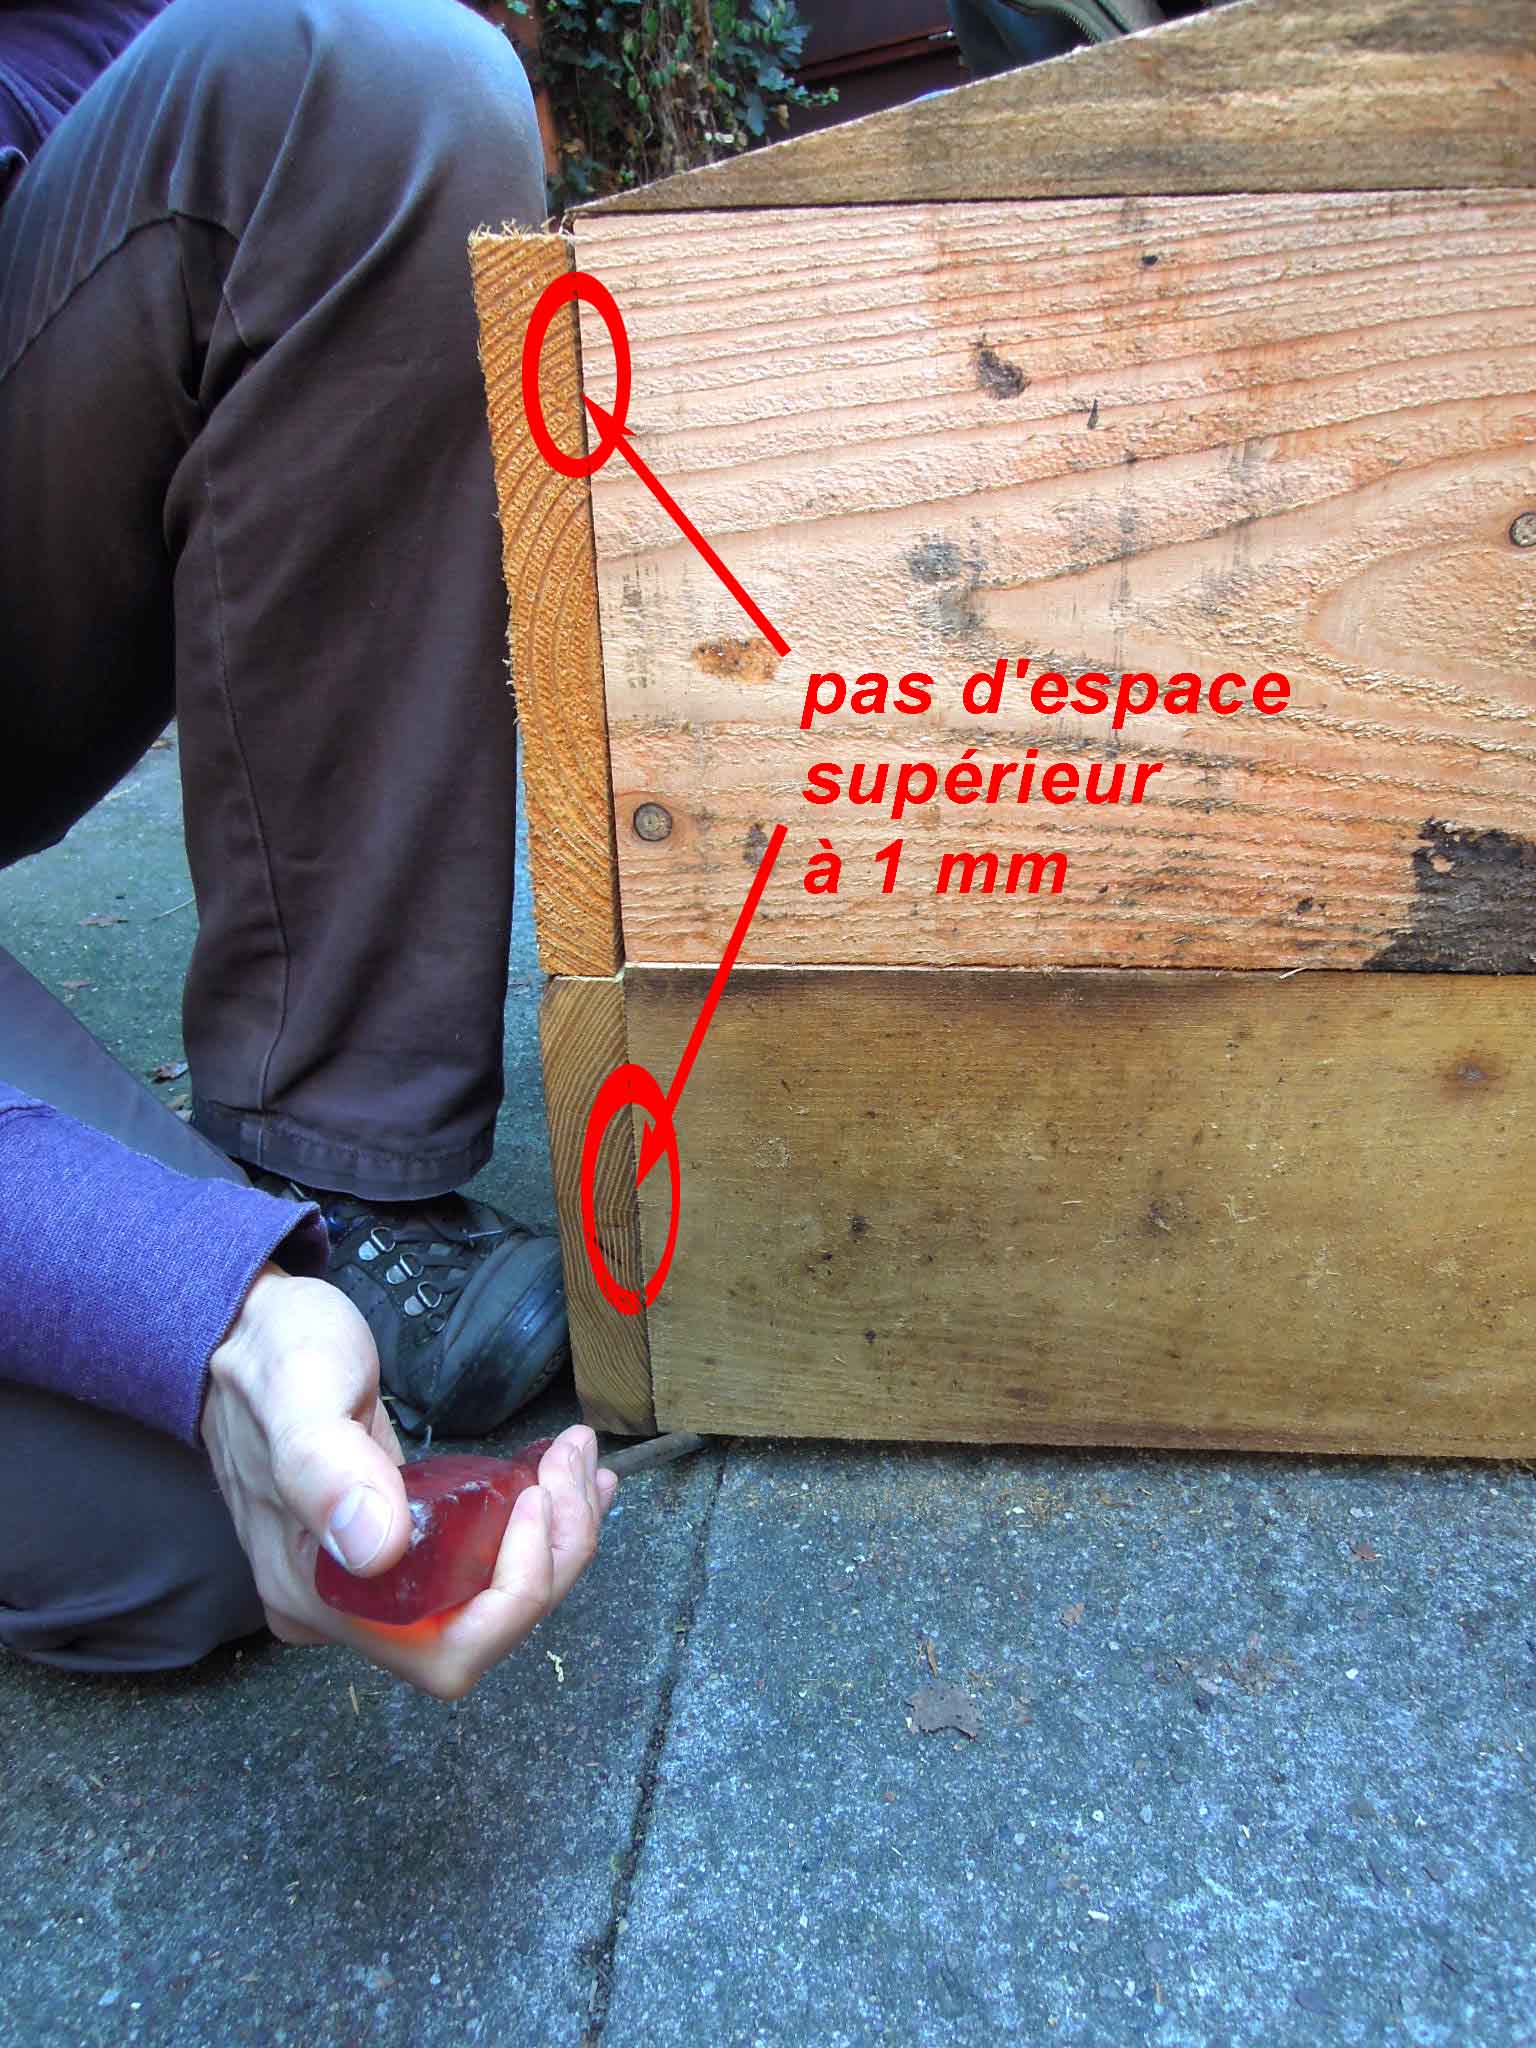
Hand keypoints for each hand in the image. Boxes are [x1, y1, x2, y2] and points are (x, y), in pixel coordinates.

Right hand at [201, 1263, 615, 1697]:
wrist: (241, 1333)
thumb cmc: (269, 1355)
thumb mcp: (298, 1389)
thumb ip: (327, 1469)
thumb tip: (375, 1551)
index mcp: (317, 1596)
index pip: (444, 1651)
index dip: (512, 1593)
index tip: (533, 1499)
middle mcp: (346, 1608)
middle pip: (482, 1629)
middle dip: (550, 1556)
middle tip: (573, 1467)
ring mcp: (372, 1579)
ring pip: (492, 1597)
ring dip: (554, 1537)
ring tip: (577, 1462)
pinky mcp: (397, 1544)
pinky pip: (481, 1562)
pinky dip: (538, 1527)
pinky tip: (563, 1480)